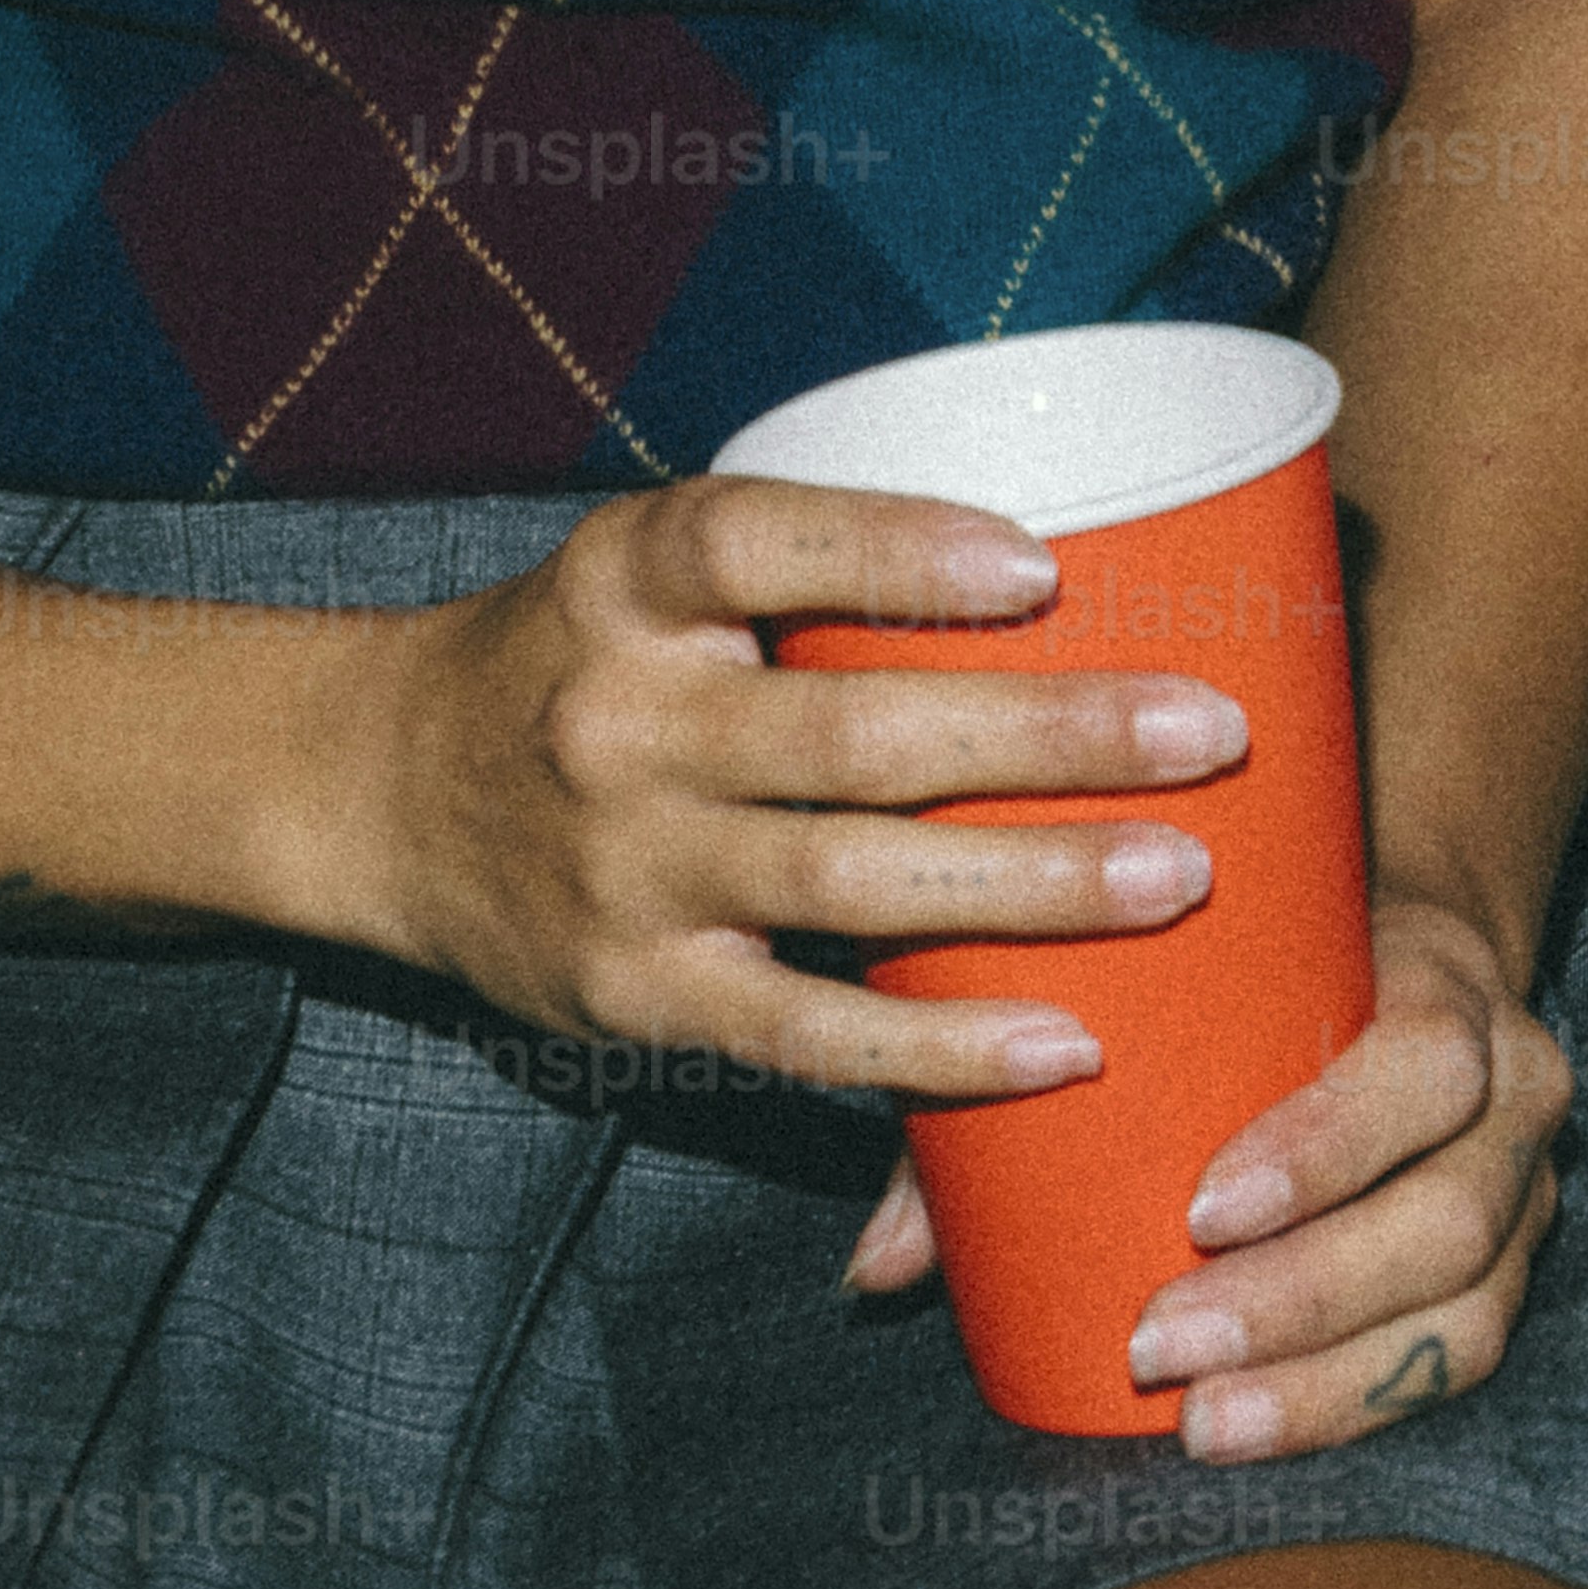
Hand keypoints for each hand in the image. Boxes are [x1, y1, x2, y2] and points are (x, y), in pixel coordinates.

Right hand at [356, 473, 1252, 1100]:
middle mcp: (621, 720)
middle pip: (850, 732)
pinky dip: (938, 1049)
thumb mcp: (641, 562)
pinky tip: (1061, 1042)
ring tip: (1177, 874)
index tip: (1042, 562)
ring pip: (851, 886)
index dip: (897, 549)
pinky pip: (807, 1036)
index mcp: (625, 581)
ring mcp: (627, 870)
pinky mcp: (638, 998)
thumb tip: (1047, 556)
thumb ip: (795, 559)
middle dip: (1044, 736)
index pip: (754, 539)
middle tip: (1204, 732)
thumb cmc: (579, 658)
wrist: (384, 792)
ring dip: (1030, 885)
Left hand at [839, 883, 1572, 1452]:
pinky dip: (1360, 1400)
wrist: (1397, 934)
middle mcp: (1516, 1086)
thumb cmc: (1251, 954)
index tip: (1198, 1207)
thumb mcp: (1163, 967)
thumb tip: (874, 1263)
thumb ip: (1015, 1077)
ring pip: (1466, 1308)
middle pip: (1446, 1214)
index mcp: (1448, 982)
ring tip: (1202, 1419)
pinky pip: (1463, 1354)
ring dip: (1327, 1375)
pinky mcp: (1512, 1263)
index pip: (1421, 1064)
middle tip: (1162, 1345)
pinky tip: (1259, 1428)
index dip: (1325, 1145)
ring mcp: (1525, 1186)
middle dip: (1303, 1295)